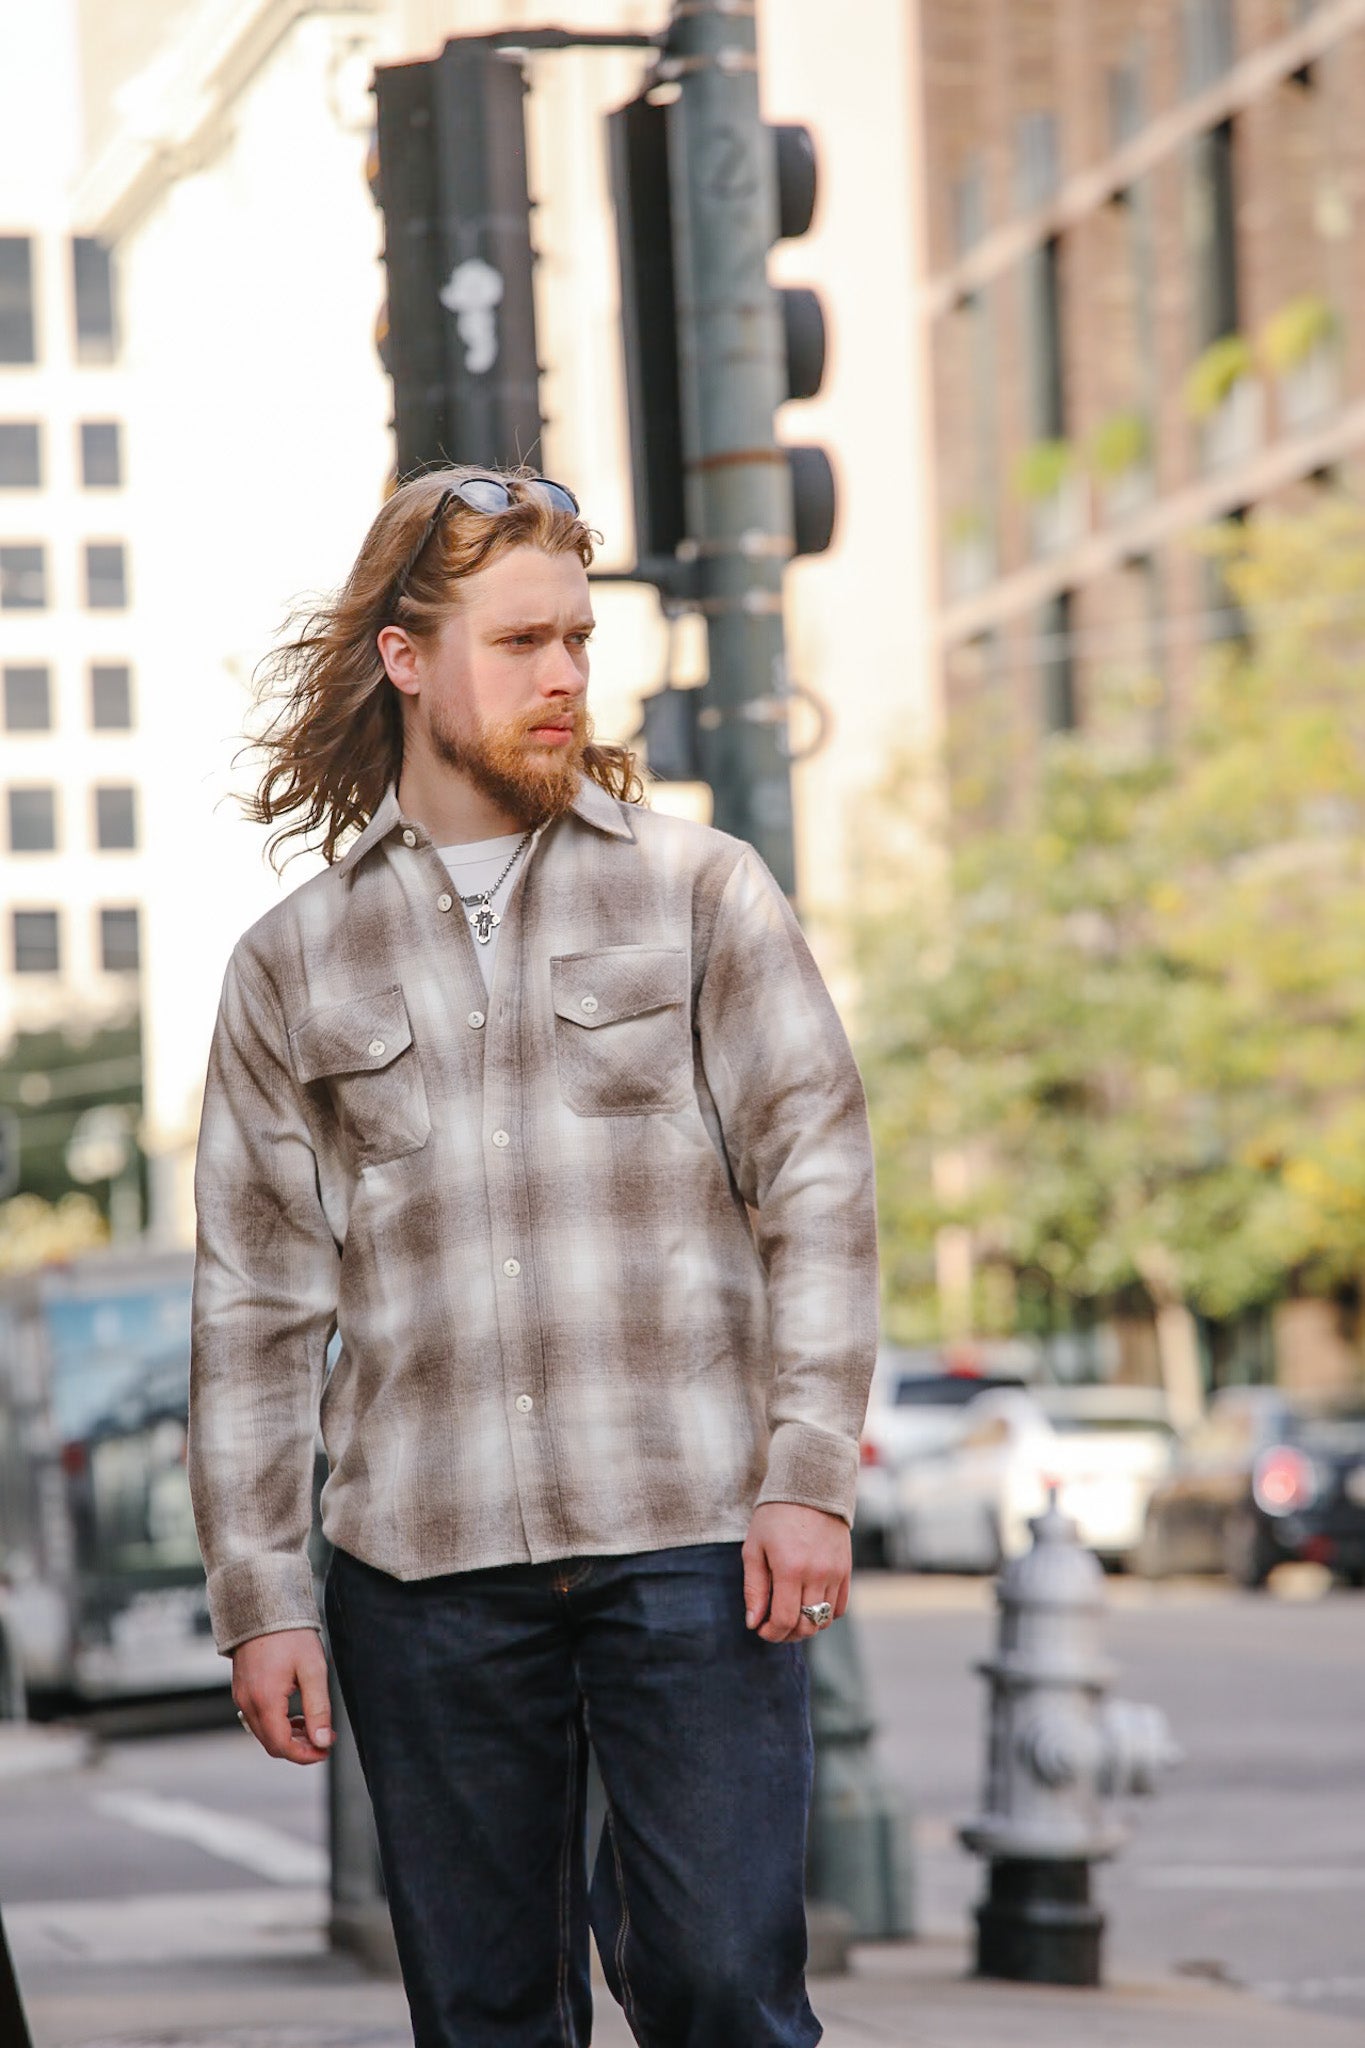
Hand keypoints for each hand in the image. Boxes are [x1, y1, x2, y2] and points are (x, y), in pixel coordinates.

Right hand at [232, 1627, 334, 1763]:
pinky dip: (277, 1724)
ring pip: (263, 1733)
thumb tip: (323, 1742)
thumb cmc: (291, 1634)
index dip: (306, 1755)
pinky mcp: (241, 1689)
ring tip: (313, 1725)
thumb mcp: (313, 1670)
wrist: (265, 1606)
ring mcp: (241, 1696)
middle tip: (325, 1740)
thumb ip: (318, 1708)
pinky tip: (295, 1714)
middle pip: (271, 1744)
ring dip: (288, 1736)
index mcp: (264, 1701)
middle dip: (299, 1748)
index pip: (282, 1746)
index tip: (327, 1750)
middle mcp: (247, 1702)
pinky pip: (257, 1718)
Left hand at [742, 1501, 851, 1644]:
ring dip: (806, 1626)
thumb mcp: (754, 1548)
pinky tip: (809, 1605)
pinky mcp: (846, 1569)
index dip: (771, 1633)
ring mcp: (835, 1572)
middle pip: (807, 1625)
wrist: (810, 1487)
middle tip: (774, 1626)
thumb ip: (754, 1588)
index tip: (761, 1628)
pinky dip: (825, 1614)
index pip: (785, 1620)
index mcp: (790, 1569)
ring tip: (791, 1616)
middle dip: (787, 1634)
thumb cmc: (775, 1516)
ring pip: (824, 1620)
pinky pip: (840, 1607)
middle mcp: (816, 1574)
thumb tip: (753, 1622)